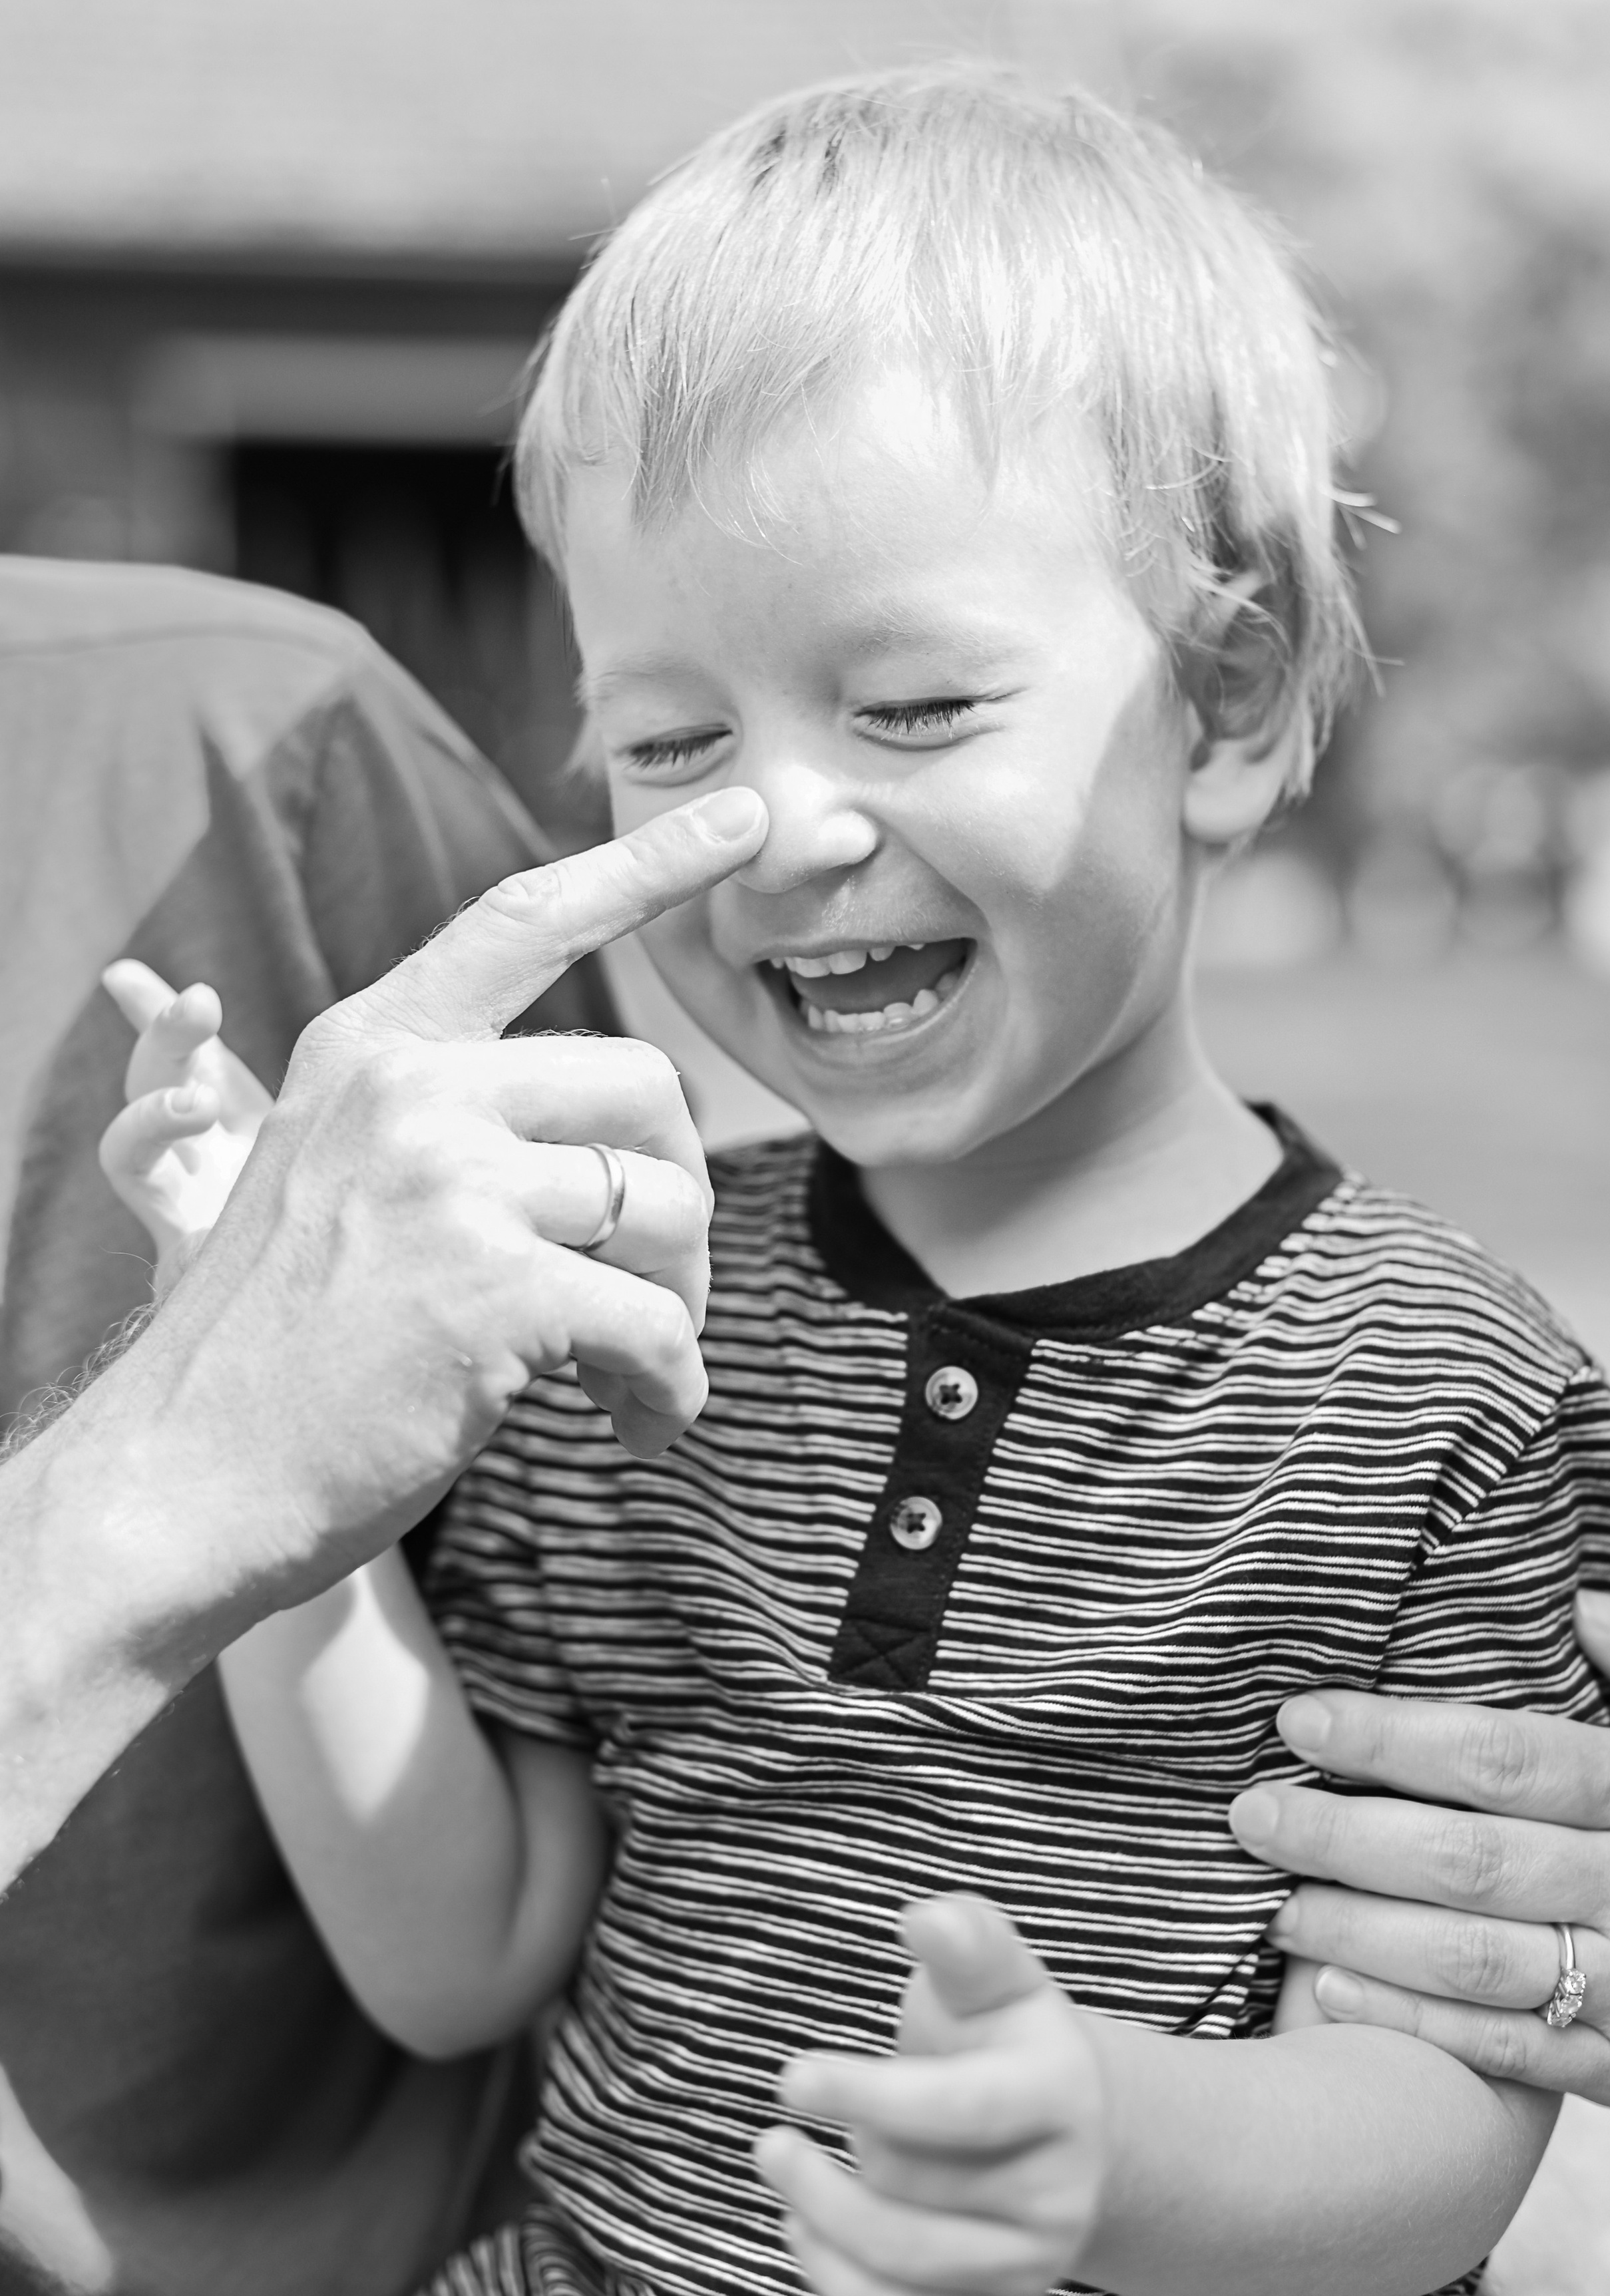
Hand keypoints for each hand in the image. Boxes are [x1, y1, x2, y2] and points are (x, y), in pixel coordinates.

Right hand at [69, 783, 766, 1573]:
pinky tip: (639, 1427)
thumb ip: (449, 1128)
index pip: (525, 919)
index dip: (647, 863)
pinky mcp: (492, 1290)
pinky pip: (659, 1325)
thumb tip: (622, 1145)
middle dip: (679, 1198)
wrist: (180, 1478)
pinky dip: (673, 1390)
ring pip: (669, 1207)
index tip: (743, 817)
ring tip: (633, 1378)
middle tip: (660, 1293)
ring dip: (683, 1306)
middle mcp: (408, 1091)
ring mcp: (446, 1183)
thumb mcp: (337, 1186)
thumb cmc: (277, 1353)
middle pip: (643, 1087)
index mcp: (370, 1049)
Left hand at [755, 1893, 1110, 2295]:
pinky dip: (835, 2282)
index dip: (870, 2096)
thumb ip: (966, 1942)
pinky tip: (800, 2226)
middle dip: (843, 2142)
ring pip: (902, 2261)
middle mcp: (1060, 2192)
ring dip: (819, 2210)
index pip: (962, 2109)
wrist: (1070, 2133)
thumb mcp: (997, 1979)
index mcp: (1061, 2094)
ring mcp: (1032, 2263)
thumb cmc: (1004, 2036)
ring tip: (777, 2154)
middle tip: (793, 2103)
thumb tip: (926, 1917)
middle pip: (917, 2186)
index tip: (789, 2076)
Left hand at [1228, 1589, 1609, 2127]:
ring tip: (1272, 1898)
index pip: (1507, 1759)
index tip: (1304, 1720)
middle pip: (1469, 1860)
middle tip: (1252, 1812)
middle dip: (1346, 1835)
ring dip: (1358, 1930)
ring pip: (1473, 1960)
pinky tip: (1330, 1990)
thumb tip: (1585, 1606)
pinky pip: (1505, 2051)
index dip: (1396, 1739)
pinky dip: (1411, 2023)